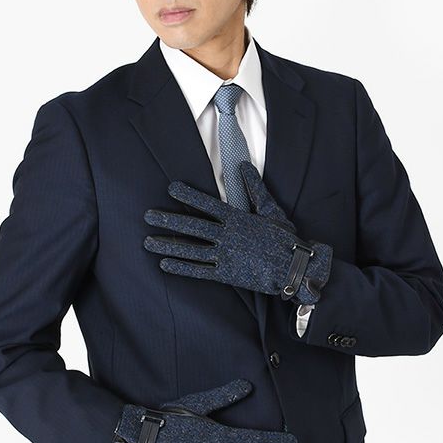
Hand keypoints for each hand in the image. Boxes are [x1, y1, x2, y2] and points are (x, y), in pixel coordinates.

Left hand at [143, 160, 332, 304]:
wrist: (294, 268)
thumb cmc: (285, 240)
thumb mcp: (272, 211)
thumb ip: (255, 190)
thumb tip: (244, 167)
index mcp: (237, 219)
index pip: (207, 204)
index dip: (188, 196)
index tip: (171, 188)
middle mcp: (227, 236)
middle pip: (193, 227)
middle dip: (169, 220)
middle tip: (148, 215)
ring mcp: (225, 256)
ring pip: (191, 250)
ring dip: (168, 244)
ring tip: (148, 241)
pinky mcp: (226, 274)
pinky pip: (199, 271)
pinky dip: (182, 268)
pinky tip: (165, 264)